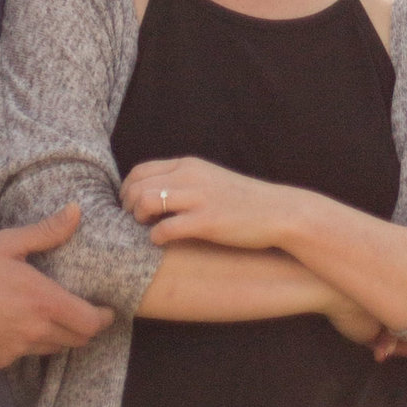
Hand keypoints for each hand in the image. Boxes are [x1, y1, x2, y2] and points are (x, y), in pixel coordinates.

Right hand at [0, 210, 114, 368]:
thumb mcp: (7, 243)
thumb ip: (46, 232)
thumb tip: (76, 212)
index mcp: (42, 301)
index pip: (90, 323)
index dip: (103, 318)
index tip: (107, 309)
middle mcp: (34, 332)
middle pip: (76, 340)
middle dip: (85, 328)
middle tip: (84, 311)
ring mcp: (15, 350)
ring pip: (52, 349)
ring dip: (59, 336)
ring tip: (53, 316)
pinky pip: (25, 355)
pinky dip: (31, 343)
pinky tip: (18, 324)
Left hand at [122, 156, 298, 249]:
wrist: (278, 211)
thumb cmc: (242, 201)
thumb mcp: (209, 179)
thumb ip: (184, 181)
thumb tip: (154, 192)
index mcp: (189, 165)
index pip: (140, 170)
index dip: (127, 190)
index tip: (130, 206)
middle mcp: (190, 176)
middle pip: (138, 185)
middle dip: (128, 205)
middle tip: (134, 221)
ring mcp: (198, 198)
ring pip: (146, 201)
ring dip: (139, 218)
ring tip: (147, 228)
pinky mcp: (207, 222)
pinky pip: (165, 228)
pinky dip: (156, 236)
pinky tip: (161, 241)